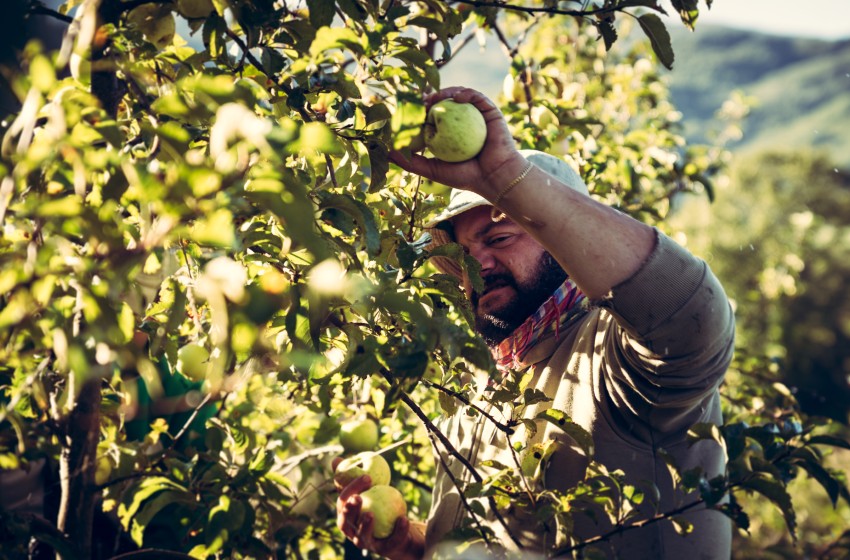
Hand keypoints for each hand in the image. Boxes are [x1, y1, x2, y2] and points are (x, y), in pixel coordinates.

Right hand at [332, 457, 417, 558]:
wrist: (397, 530)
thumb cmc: (378, 505)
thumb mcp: (368, 490)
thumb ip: (353, 477)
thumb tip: (336, 459)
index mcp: (345, 516)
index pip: (342, 502)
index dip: (351, 489)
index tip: (367, 476)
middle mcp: (351, 531)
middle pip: (346, 521)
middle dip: (350, 509)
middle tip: (359, 497)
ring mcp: (366, 542)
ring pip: (361, 537)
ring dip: (365, 525)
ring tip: (370, 513)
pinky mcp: (383, 550)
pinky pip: (390, 540)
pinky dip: (397, 530)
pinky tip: (403, 518)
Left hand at [388, 87, 525, 194]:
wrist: (494, 177)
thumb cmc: (466, 176)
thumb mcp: (432, 169)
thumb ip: (411, 161)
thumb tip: (387, 152)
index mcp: (449, 132)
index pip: (431, 115)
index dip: (419, 109)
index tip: (407, 107)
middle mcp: (462, 121)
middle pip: (443, 103)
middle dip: (429, 98)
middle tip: (418, 99)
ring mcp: (476, 114)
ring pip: (459, 96)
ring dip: (446, 92)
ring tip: (435, 97)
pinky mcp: (490, 111)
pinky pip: (477, 97)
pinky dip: (467, 93)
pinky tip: (457, 97)